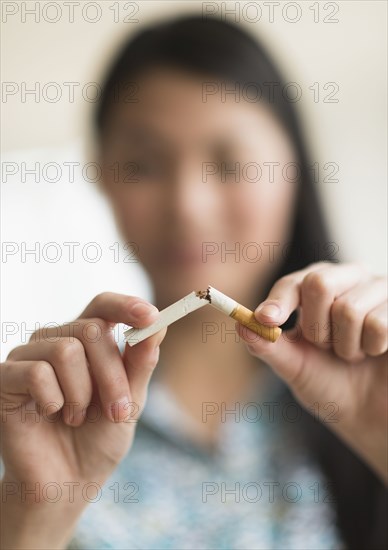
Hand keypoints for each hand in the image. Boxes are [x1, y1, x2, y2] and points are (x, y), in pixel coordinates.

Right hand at [0, 292, 166, 502]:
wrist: (66, 483)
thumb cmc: (98, 439)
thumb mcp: (129, 401)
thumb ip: (140, 364)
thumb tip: (159, 325)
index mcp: (88, 341)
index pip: (103, 305)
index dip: (127, 306)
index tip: (150, 316)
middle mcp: (57, 339)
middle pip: (91, 330)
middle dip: (112, 375)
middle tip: (117, 411)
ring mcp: (29, 356)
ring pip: (66, 350)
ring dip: (82, 394)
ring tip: (77, 418)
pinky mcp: (5, 377)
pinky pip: (37, 373)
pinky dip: (54, 401)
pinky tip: (51, 415)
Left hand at [236, 262, 386, 483]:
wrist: (371, 413)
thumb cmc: (330, 385)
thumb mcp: (294, 367)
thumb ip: (268, 346)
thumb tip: (239, 325)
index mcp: (315, 289)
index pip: (293, 284)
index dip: (279, 301)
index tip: (267, 320)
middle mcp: (346, 279)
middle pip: (319, 281)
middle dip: (316, 327)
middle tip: (325, 347)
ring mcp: (376, 288)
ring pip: (348, 309)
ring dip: (346, 345)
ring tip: (353, 355)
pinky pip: (377, 323)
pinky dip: (372, 347)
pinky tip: (377, 352)